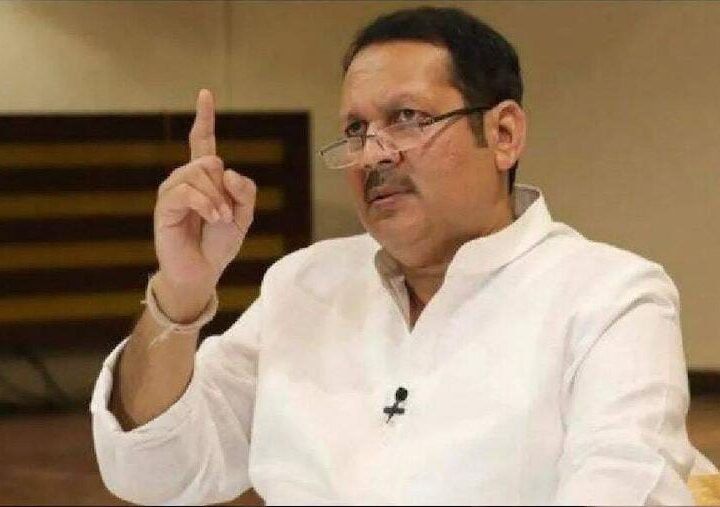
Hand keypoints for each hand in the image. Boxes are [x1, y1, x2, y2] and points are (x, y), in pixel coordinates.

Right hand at [152, 89, 255, 317]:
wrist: (203, 270)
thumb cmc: (219, 243)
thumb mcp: (244, 216)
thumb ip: (245, 191)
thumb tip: (227, 169)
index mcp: (205, 178)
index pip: (203, 142)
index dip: (205, 118)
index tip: (205, 93)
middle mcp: (186, 179)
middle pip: (209, 160)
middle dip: (224, 187)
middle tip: (227, 213)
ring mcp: (173, 191)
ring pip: (199, 173)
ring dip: (217, 199)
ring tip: (219, 219)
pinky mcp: (165, 206)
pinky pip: (187, 191)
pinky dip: (206, 204)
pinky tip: (211, 218)